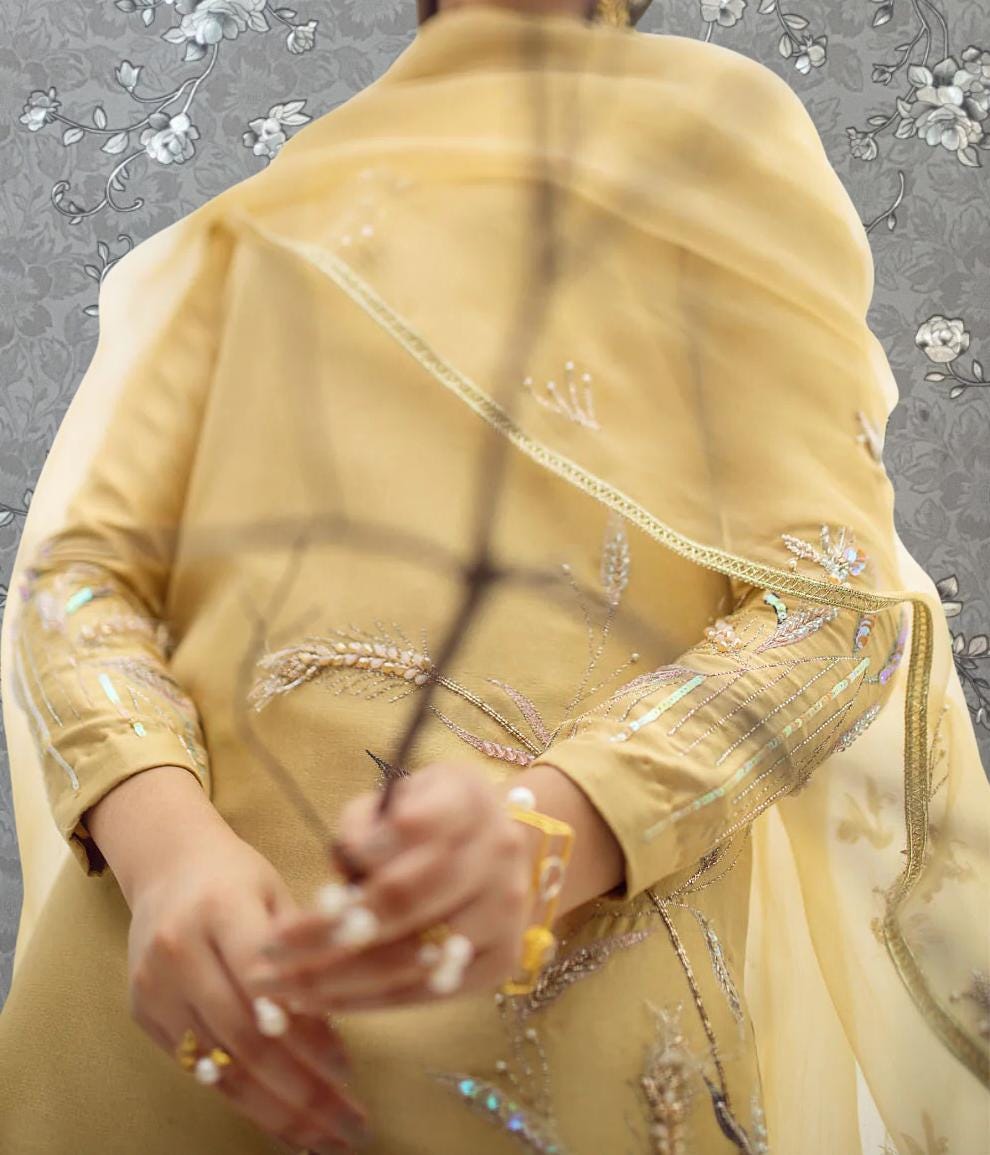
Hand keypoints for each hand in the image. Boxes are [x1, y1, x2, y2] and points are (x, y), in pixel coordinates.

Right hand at [125, 820, 370, 1152]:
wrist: (167, 866)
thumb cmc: (237, 876)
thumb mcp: (278, 891)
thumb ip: (307, 948)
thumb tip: (352, 1007)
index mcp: (221, 907)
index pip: (267, 983)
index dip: (308, 1032)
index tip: (348, 1069)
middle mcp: (180, 950)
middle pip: (244, 1036)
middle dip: (301, 1091)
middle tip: (348, 1126)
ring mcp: (156, 986)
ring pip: (221, 1065)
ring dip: (277, 1110)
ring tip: (323, 1138)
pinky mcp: (145, 1013)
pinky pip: (198, 1069)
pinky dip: (243, 1099)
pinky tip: (281, 1120)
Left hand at [244, 761, 540, 1012]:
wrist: (504, 844)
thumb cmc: (434, 815)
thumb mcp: (400, 793)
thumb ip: (366, 821)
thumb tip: (346, 866)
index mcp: (469, 800)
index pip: (411, 831)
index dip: (358, 861)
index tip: (310, 891)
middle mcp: (497, 856)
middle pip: (403, 902)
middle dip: (326, 935)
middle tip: (268, 955)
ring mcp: (504, 913)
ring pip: (411, 957)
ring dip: (336, 979)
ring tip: (281, 988)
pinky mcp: (499, 960)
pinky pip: (425, 991)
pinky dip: (368, 1001)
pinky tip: (321, 1000)